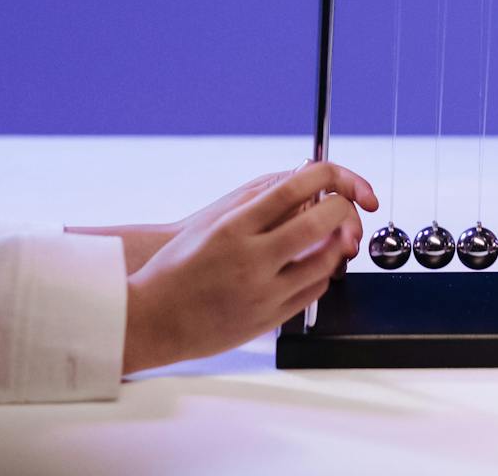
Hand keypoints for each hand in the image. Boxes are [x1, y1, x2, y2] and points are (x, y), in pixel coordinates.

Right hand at [122, 161, 378, 371]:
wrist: (154, 319)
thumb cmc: (176, 269)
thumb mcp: (210, 224)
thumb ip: (253, 203)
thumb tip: (295, 181)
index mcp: (234, 229)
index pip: (294, 189)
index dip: (328, 178)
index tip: (336, 180)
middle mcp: (251, 259)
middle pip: (320, 224)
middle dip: (342, 211)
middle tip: (343, 208)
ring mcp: (263, 292)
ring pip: (326, 262)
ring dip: (338, 245)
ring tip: (333, 236)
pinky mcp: (270, 318)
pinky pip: (314, 292)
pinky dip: (323, 274)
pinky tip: (315, 265)